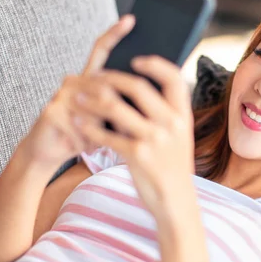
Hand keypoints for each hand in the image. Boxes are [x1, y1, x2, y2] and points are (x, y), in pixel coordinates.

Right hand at [18, 15, 135, 170]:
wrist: (48, 153)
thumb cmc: (82, 135)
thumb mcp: (105, 120)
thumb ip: (121, 106)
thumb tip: (149, 99)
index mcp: (89, 81)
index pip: (101, 51)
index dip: (114, 34)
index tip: (130, 19)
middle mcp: (74, 82)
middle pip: (104, 86)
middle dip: (111, 115)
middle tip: (111, 133)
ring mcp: (60, 95)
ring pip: (94, 109)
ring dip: (97, 132)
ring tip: (93, 141)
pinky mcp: (51, 112)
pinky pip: (81, 127)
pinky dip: (85, 141)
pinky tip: (80, 146)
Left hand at [71, 55, 195, 217]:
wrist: (175, 201)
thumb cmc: (171, 166)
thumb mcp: (177, 137)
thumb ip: (161, 114)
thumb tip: (131, 89)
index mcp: (184, 115)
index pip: (174, 78)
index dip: (155, 64)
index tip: (135, 60)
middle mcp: (172, 124)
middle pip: (138, 87)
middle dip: (111, 78)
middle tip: (93, 76)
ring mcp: (156, 139)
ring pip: (116, 108)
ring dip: (92, 100)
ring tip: (77, 97)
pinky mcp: (138, 155)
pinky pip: (107, 135)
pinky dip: (89, 127)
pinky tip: (79, 122)